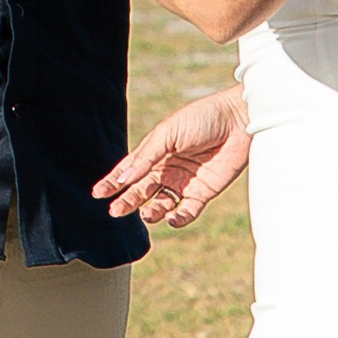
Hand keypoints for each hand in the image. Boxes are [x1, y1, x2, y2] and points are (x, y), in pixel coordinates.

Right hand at [92, 84, 251, 226]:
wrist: (239, 120)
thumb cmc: (202, 118)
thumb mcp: (168, 134)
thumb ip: (145, 157)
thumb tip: (123, 180)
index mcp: (155, 152)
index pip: (129, 170)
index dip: (113, 182)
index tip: (97, 194)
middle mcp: (167, 169)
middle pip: (141, 191)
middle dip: (127, 201)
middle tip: (115, 211)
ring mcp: (185, 182)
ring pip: (161, 204)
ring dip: (152, 211)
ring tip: (147, 213)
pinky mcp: (204, 193)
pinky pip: (186, 212)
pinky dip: (177, 219)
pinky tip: (171, 217)